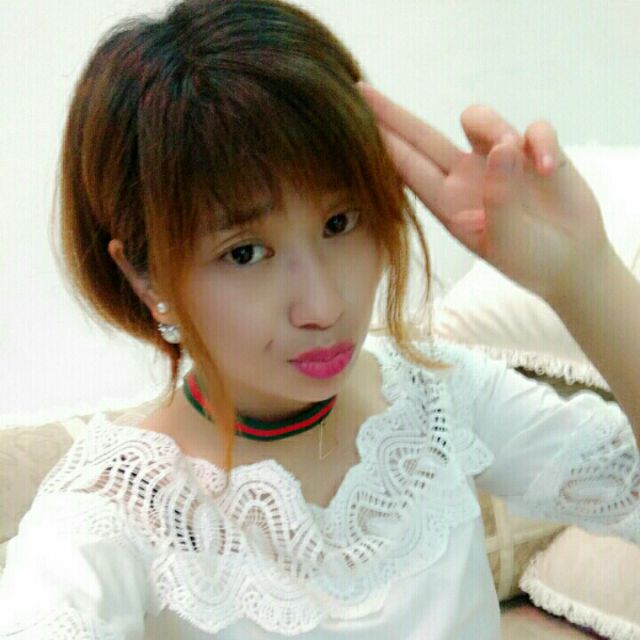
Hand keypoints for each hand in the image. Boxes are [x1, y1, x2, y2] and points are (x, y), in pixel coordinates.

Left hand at [357, 81, 609, 301]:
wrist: (570, 263)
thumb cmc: (530, 259)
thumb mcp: (508, 241)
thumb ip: (501, 197)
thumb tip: (502, 145)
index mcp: (449, 204)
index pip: (408, 168)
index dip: (381, 143)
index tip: (351, 124)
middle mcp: (466, 177)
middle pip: (423, 137)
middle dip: (393, 115)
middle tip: (360, 90)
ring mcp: (498, 161)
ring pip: (478, 118)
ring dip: (493, 126)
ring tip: (518, 156)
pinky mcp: (534, 151)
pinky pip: (533, 128)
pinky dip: (542, 142)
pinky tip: (550, 169)